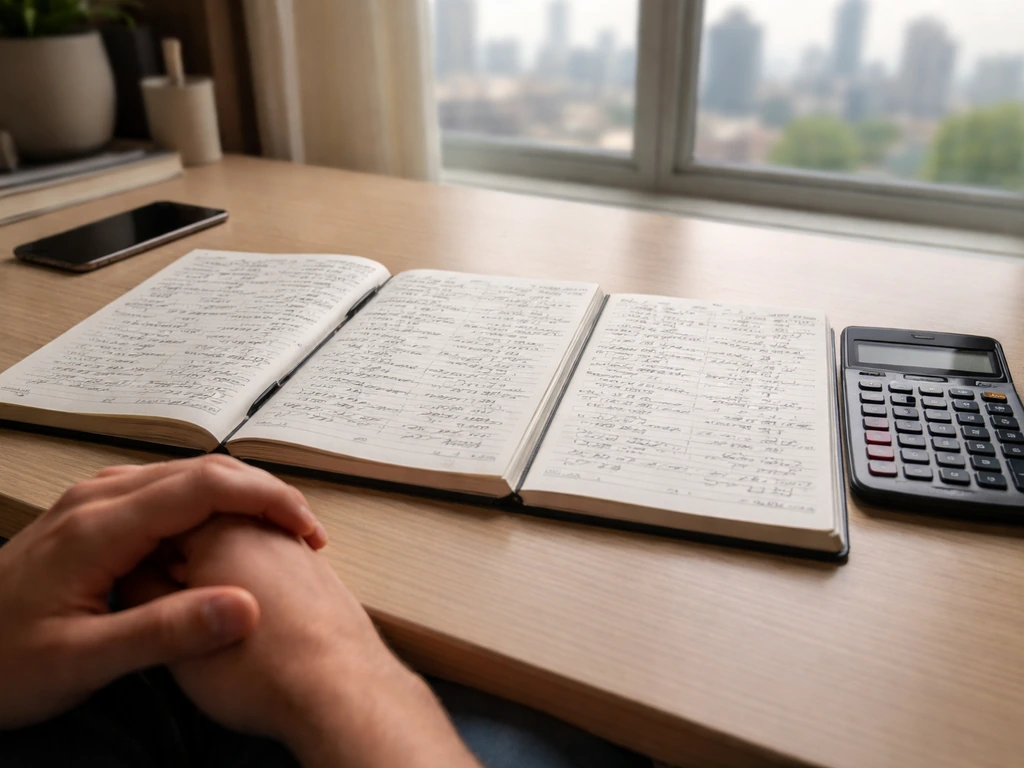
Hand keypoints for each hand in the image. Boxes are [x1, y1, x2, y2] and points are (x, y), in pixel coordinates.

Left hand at [0, 454, 326, 728]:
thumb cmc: (2, 665)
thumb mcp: (81, 663)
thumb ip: (164, 633)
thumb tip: (245, 606)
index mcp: (99, 526)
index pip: (205, 487)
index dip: (267, 501)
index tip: (308, 530)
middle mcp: (98, 500)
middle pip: (203, 470)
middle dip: (265, 493)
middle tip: (307, 532)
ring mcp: (93, 503)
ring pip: (187, 475)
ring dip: (241, 495)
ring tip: (279, 532)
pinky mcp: (92, 516)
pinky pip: (166, 491)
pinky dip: (211, 503)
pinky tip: (224, 534)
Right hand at [120, 516, 480, 767]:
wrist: (338, 688)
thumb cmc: (259, 668)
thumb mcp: (172, 637)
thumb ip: (142, 591)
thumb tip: (130, 574)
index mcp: (220, 526)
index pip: (163, 516)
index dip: (140, 550)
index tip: (133, 581)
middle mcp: (262, 526)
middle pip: (203, 526)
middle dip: (179, 558)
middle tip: (164, 602)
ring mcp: (294, 547)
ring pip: (239, 546)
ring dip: (217, 572)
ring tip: (205, 617)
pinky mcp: (317, 572)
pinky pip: (270, 567)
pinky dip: (252, 585)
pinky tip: (248, 620)